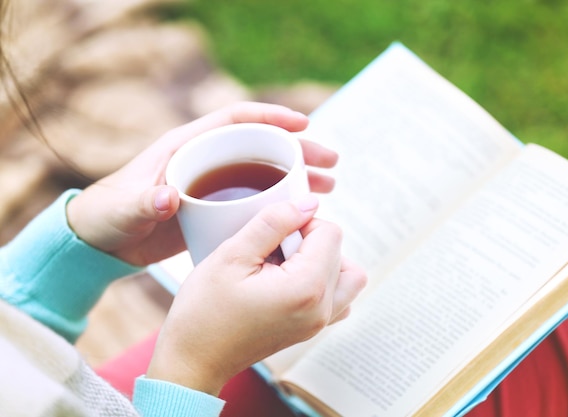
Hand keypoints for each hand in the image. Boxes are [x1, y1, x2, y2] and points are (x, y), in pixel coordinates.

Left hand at [66, 102, 338, 265]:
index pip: (235, 120)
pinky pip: (256, 200)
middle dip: (299, 150)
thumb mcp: (124, 209)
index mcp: (186, 147)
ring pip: (265, 173)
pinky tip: (301, 215)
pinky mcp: (216, 209)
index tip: (304, 123)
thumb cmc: (108, 216)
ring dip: (298, 177)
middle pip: (261, 146)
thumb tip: (169, 198)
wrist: (102, 242)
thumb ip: (145, 203)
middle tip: (332, 162)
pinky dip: (281, 204)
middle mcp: (206, 161)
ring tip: (330, 187)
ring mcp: (213, 185)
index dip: (271, 117)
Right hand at [146, 195, 367, 394]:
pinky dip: (324, 282)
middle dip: (309, 240)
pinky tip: (290, 281)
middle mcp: (322, 309)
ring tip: (285, 264)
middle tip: (272, 249)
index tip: (271, 234)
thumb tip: (308, 202)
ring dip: (324, 260)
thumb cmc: (204, 310)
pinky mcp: (312, 330)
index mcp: (306, 289)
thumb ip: (274, 222)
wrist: (192, 360)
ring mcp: (319, 324)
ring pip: (348, 276)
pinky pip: (339, 299)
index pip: (330, 233)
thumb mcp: (232, 254)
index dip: (301, 222)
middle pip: (340, 252)